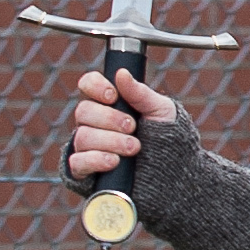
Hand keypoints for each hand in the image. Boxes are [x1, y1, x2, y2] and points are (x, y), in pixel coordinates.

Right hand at [66, 65, 178, 180]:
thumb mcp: (160, 111)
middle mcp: (94, 123)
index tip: (113, 96)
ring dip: (110, 141)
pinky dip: (95, 160)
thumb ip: (141, 93)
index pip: (88, 85)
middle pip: (83, 111)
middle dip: (110, 119)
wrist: (172, 175)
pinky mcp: (86, 171)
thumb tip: (122, 74)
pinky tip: (114, 161)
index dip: (96, 87)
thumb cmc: (166, 138)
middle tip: (133, 127)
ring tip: (134, 148)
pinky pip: (78, 162)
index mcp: (108, 103)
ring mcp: (88, 147)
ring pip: (83, 137)